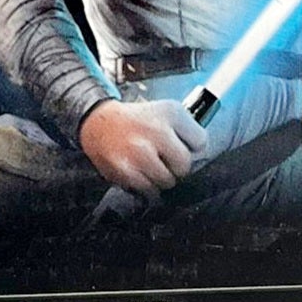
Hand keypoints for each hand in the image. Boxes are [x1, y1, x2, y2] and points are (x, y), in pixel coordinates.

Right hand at [78, 99, 207, 196]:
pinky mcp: (126, 171)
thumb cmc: (137, 121)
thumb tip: (202, 153)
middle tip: (164, 158)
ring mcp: (140, 153)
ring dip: (161, 177)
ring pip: (168, 181)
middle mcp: (156, 131)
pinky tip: (138, 170)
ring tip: (149, 163)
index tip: (181, 145)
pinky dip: (146, 185)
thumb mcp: (165, 111)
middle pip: (184, 166)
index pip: (201, 142)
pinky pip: (149, 190)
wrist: (98, 123)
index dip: (192, 146)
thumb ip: (188, 130)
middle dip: (176, 165)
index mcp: (170, 113)